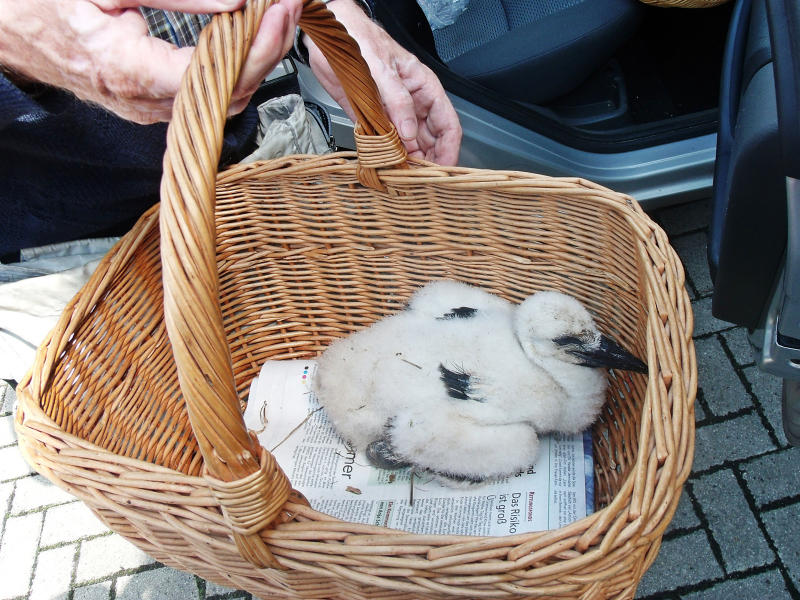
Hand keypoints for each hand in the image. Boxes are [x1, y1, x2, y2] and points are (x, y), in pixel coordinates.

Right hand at [0, 0, 302, 123]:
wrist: (5, 25)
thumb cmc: (41, 3)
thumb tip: (231, 1)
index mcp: (132, 72)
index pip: (218, 75)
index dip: (260, 47)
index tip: (282, 11)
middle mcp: (144, 102)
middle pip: (229, 92)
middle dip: (268, 50)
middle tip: (287, 7)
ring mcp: (147, 108)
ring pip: (220, 98)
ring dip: (253, 59)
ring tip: (272, 17)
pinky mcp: (148, 102)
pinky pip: (203, 95)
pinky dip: (230, 67)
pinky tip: (243, 37)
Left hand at [304, 0, 461, 165]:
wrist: (330, 38)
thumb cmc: (360, 40)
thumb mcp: (382, 70)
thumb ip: (397, 101)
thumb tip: (409, 133)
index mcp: (423, 89)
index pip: (448, 125)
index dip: (449, 150)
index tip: (443, 170)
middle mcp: (411, 105)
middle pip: (430, 141)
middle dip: (427, 161)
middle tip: (419, 179)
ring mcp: (393, 114)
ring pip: (409, 146)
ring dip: (407, 162)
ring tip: (403, 177)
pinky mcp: (373, 120)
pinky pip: (385, 144)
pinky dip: (386, 157)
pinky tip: (385, 167)